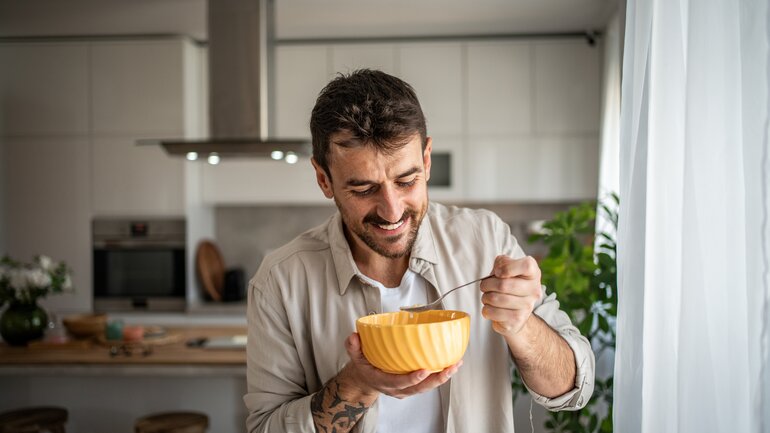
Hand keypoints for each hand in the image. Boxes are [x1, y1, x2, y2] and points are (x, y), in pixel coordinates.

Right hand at [339, 333, 461, 399]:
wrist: (365, 380)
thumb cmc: (364, 367)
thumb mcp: (355, 357)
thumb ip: (353, 346)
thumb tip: (354, 336)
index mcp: (383, 381)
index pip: (399, 383)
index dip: (411, 379)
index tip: (424, 371)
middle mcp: (397, 389)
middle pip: (419, 388)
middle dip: (436, 380)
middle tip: (450, 368)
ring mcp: (406, 389)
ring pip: (426, 387)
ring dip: (443, 377)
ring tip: (456, 365)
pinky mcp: (412, 386)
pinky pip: (428, 383)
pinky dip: (440, 375)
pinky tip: (451, 364)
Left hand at [480, 255, 541, 336]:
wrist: (517, 309)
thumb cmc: (509, 283)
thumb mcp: (507, 267)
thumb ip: (502, 263)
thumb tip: (498, 270)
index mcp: (533, 273)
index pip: (526, 266)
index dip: (507, 267)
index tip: (498, 272)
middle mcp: (534, 290)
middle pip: (503, 285)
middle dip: (487, 284)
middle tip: (484, 286)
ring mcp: (527, 307)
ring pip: (496, 299)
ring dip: (485, 297)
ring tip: (487, 297)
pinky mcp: (517, 321)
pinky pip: (493, 313)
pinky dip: (486, 310)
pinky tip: (490, 308)